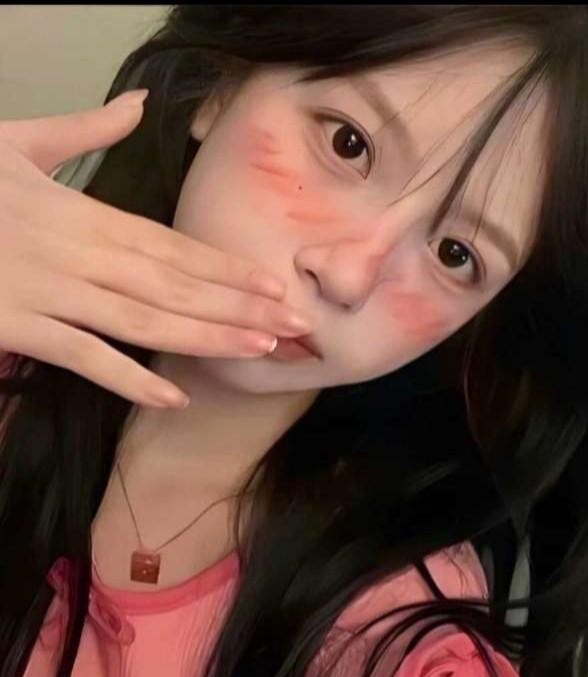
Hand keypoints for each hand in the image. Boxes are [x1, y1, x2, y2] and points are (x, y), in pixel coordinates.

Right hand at [0, 90, 314, 408]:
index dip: (225, 267)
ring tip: (256, 350)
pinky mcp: (16, 326)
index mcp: (83, 212)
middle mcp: (78, 253)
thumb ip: (86, 129)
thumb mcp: (18, 142)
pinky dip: (128, 379)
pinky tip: (174, 396)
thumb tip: (139, 102)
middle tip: (291, 325)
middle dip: (237, 306)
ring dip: (204, 337)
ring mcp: (49, 292)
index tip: (273, 284)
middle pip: (173, 284)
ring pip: (142, 320)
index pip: (172, 244)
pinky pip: (82, 359)